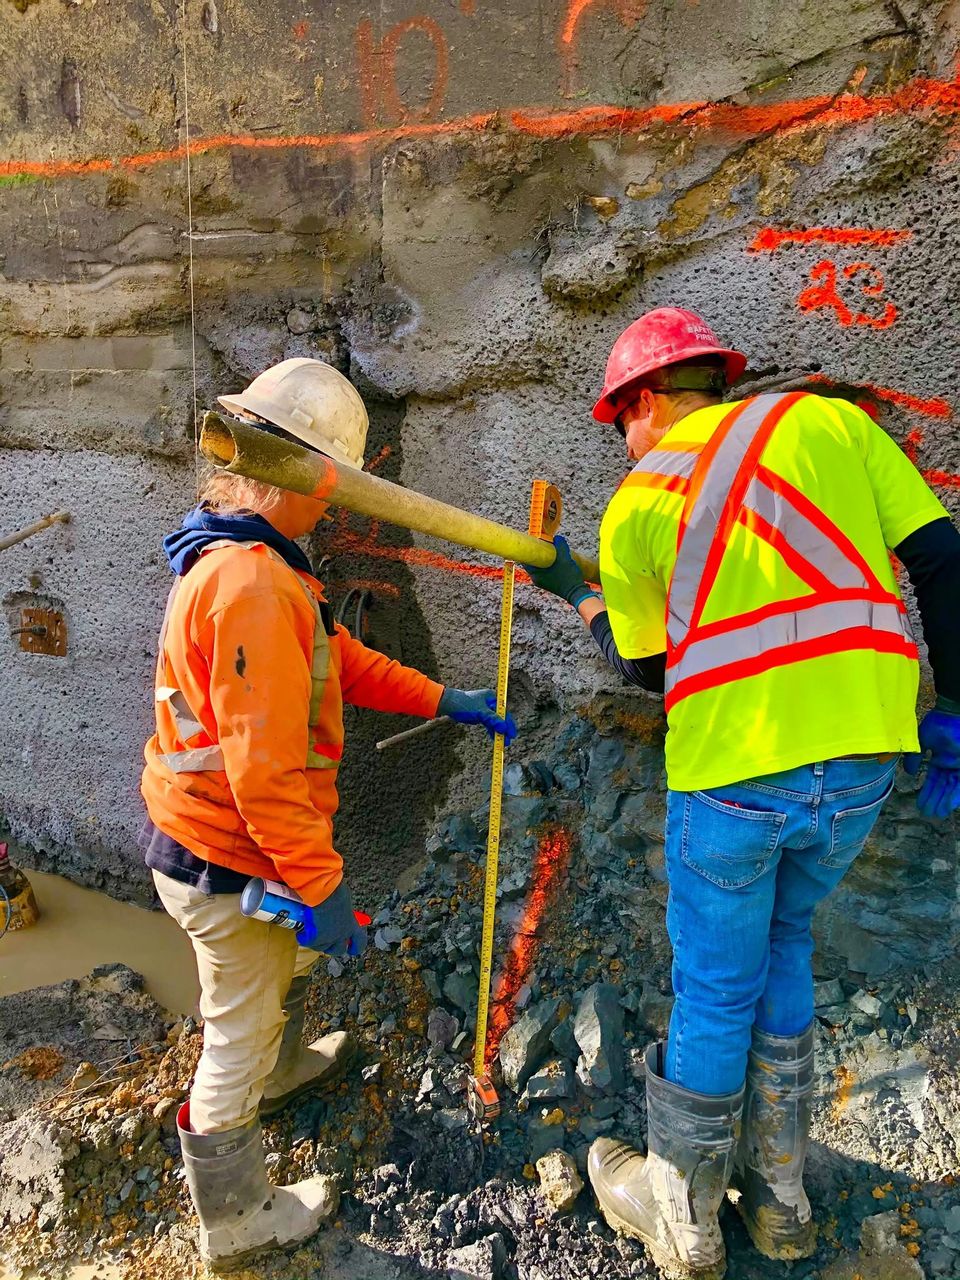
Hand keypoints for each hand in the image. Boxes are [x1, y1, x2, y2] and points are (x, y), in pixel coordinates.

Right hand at [298, 882, 367, 955]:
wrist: (320, 893)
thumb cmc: (334, 891)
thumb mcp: (345, 900)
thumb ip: (344, 910)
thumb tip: (341, 909)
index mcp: (352, 925)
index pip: (359, 942)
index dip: (356, 947)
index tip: (353, 948)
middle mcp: (340, 935)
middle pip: (339, 950)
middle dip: (334, 947)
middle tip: (329, 941)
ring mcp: (326, 938)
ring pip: (322, 948)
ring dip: (318, 942)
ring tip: (313, 933)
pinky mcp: (313, 939)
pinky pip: (307, 942)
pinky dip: (304, 938)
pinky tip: (302, 931)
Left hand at [438, 687, 516, 743]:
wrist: (449, 704)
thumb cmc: (464, 704)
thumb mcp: (480, 712)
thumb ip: (493, 720)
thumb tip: (505, 728)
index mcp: (493, 698)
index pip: (504, 712)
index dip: (509, 724)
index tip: (512, 734)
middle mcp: (491, 703)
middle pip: (501, 718)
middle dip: (505, 729)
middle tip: (508, 741)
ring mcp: (485, 710)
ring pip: (495, 722)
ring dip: (499, 732)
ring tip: (504, 743)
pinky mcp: (480, 716)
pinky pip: (489, 724)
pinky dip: (492, 731)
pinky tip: (495, 738)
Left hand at [521, 535, 595, 607]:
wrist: (577, 593)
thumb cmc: (569, 577)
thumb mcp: (565, 558)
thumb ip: (560, 546)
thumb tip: (557, 538)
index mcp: (535, 574)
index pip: (525, 559)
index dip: (528, 549)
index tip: (533, 541)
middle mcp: (537, 579)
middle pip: (533, 561)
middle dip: (538, 552)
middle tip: (544, 544)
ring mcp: (543, 581)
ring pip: (540, 565)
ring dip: (545, 558)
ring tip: (552, 551)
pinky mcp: (550, 582)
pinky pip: (545, 570)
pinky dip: (549, 563)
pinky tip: (557, 559)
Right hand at [903, 701, 959, 818]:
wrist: (953, 714)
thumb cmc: (939, 724)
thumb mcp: (922, 741)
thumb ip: (915, 757)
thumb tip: (908, 773)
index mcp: (940, 760)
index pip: (933, 781)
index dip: (927, 793)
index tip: (921, 805)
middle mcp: (950, 766)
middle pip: (943, 787)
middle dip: (936, 801)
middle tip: (929, 814)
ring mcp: (958, 766)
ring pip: (952, 788)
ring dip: (945, 801)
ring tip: (938, 813)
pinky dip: (956, 795)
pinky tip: (949, 805)